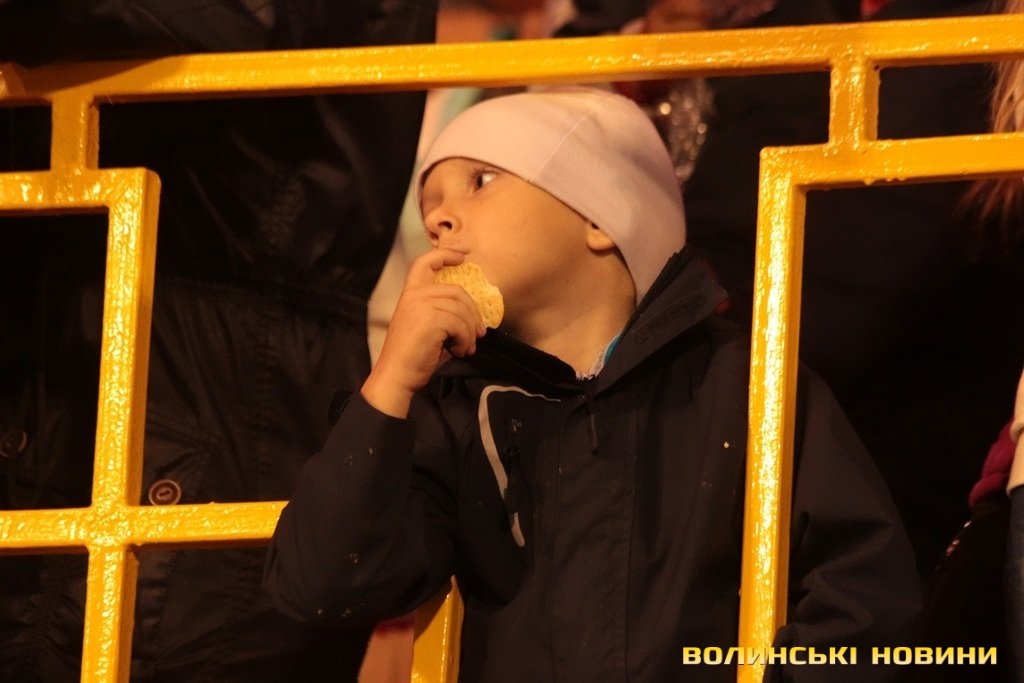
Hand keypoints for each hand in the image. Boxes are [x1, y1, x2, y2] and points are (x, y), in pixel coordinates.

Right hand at [362, 249, 485, 417]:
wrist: (396, 375)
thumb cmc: (412, 357)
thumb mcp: (426, 327)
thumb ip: (443, 313)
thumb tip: (472, 316)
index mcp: (410, 294)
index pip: (424, 262)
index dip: (444, 254)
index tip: (462, 256)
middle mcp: (415, 295)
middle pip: (457, 290)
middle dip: (473, 312)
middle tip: (479, 333)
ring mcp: (421, 304)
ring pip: (461, 309)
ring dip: (469, 331)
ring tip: (466, 347)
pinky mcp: (430, 319)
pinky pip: (460, 324)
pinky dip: (465, 340)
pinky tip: (458, 351)